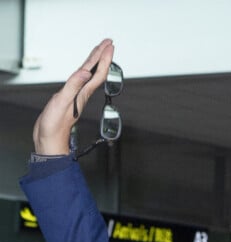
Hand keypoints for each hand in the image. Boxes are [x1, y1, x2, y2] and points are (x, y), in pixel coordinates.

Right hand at [32, 39, 114, 155]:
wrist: (50, 138)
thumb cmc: (55, 124)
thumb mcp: (63, 101)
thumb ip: (74, 85)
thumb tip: (86, 73)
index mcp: (83, 92)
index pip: (98, 72)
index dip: (104, 58)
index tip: (109, 46)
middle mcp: (82, 92)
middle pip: (96, 71)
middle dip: (102, 56)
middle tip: (109, 43)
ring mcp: (77, 95)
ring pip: (89, 74)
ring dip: (96, 62)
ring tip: (100, 51)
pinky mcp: (70, 97)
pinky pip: (81, 80)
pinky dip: (85, 71)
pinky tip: (85, 70)